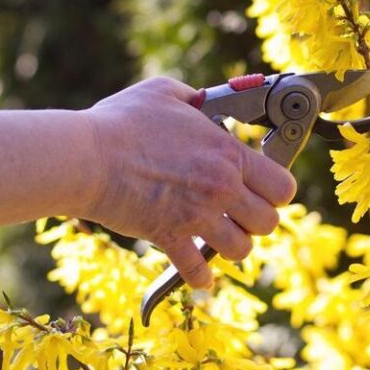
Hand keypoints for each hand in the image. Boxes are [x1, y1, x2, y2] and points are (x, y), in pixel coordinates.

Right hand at [81, 77, 296, 288]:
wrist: (86, 156)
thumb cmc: (122, 122)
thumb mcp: (164, 92)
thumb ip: (193, 97)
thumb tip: (201, 100)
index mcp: (227, 154)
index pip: (283, 186)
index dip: (278, 190)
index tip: (264, 188)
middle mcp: (222, 187)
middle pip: (269, 222)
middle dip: (258, 220)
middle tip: (241, 213)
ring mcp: (197, 216)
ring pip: (242, 250)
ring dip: (233, 245)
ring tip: (220, 236)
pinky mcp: (169, 237)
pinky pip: (197, 271)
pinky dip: (200, 276)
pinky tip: (200, 273)